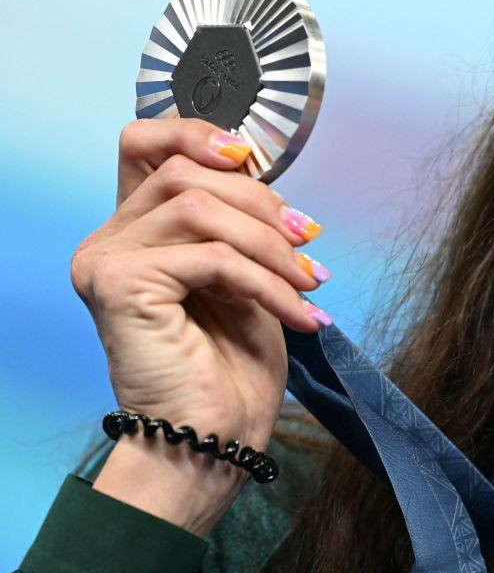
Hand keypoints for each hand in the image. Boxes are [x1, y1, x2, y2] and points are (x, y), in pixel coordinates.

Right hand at [70, 117, 330, 533]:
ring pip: (199, 208)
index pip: (145, 143)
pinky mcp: (119, 286)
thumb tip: (259, 168)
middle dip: (261, 202)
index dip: (199, 133)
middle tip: (308, 241)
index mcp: (134, 231)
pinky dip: (268, 283)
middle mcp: (107, 240)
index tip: (253, 158)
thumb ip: (238, 220)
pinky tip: (300, 314)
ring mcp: (105, 261)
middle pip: (184, 171)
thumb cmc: (231, 367)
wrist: (215, 439)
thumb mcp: (246, 274)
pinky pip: (212, 258)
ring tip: (309, 282)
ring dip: (270, 244)